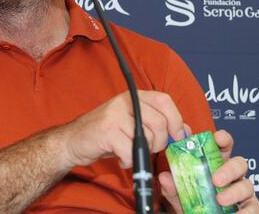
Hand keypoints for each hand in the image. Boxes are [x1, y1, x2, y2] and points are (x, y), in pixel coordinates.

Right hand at [58, 91, 185, 168]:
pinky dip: (128, 161)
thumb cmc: (107, 134)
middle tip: (149, 149)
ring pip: (147, 137)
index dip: (176, 120)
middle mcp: (124, 101)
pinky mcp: (107, 131)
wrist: (73, 141)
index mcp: (134, 96)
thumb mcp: (133, 124)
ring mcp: (115, 115)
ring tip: (131, 153)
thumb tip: (186, 131)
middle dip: (160, 142)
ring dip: (143, 153)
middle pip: (159, 122)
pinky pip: (131, 151)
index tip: (178, 137)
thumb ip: (158, 124)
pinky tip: (121, 158)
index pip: (164, 100)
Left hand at [159, 129, 258, 213]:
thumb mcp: (181, 196)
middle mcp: (232, 177)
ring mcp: (242, 193)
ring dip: (234, 192)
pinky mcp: (250, 209)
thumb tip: (165, 176)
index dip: (223, 139)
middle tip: (215, 179)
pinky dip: (245, 211)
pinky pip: (253, 207)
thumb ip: (174, 187)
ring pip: (246, 185)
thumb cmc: (195, 207)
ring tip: (220, 200)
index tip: (217, 138)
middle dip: (229, 169)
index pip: (223, 146)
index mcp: (216, 166)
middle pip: (239, 163)